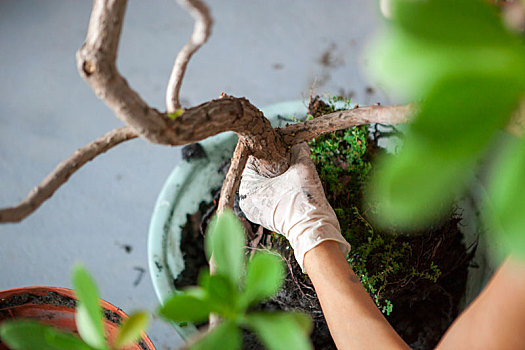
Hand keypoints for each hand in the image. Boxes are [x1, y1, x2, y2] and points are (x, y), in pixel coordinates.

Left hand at [239, 143, 350, 270]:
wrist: (314, 231)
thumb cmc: (304, 201)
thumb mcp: (302, 168)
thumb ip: (299, 151)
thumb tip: (298, 143)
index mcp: (248, 189)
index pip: (252, 161)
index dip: (267, 152)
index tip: (280, 147)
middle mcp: (247, 202)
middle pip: (258, 173)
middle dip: (273, 165)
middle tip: (288, 158)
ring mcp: (256, 212)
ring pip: (265, 184)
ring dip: (277, 177)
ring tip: (292, 172)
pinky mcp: (266, 218)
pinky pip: (270, 196)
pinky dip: (279, 189)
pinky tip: (292, 186)